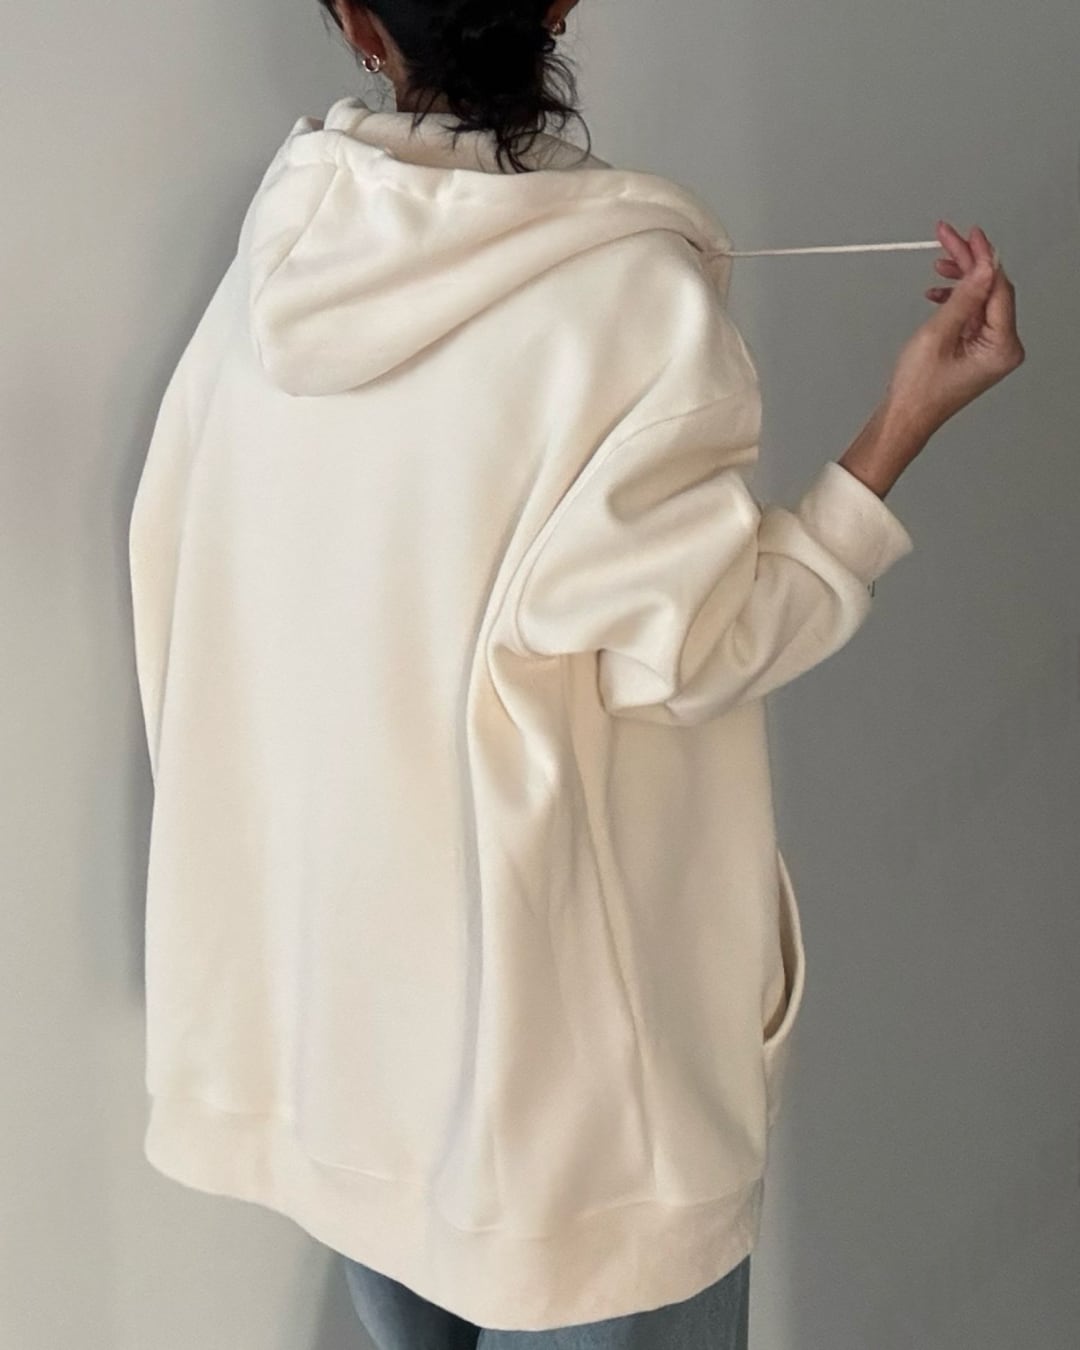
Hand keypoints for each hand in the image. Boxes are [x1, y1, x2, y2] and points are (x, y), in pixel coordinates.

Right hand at [882, 221, 1024, 439]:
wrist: (904, 418)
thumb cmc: (918, 390)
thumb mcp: (938, 334)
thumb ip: (964, 296)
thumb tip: (984, 266)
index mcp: (1002, 347)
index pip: (998, 289)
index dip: (983, 258)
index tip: (970, 235)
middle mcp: (1003, 348)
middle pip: (992, 291)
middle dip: (970, 264)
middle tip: (949, 240)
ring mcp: (991, 349)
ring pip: (981, 299)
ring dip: (961, 279)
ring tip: (940, 264)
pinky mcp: (977, 349)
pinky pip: (973, 315)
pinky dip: (957, 300)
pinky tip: (938, 292)